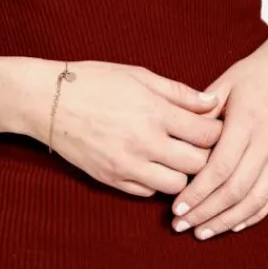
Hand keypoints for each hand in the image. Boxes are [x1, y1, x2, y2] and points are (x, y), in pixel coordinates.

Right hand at [21, 59, 224, 196]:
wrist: (49, 100)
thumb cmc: (95, 80)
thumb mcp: (139, 74)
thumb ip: (178, 92)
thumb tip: (212, 103)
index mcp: (155, 111)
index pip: (207, 134)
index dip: (218, 131)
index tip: (217, 127)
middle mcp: (145, 142)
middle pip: (198, 164)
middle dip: (205, 155)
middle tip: (201, 145)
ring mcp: (128, 165)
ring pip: (177, 186)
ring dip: (182, 173)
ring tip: (176, 157)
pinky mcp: (112, 180)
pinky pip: (148, 193)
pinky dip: (156, 182)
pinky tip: (152, 164)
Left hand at [170, 30, 267, 239]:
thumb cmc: (254, 73)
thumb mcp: (224, 83)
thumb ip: (202, 111)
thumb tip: (177, 135)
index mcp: (247, 120)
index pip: (220, 167)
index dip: (198, 192)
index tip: (176, 206)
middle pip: (236, 189)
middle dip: (206, 212)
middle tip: (181, 225)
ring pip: (256, 199)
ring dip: (227, 220)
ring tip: (202, 231)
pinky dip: (253, 215)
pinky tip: (232, 224)